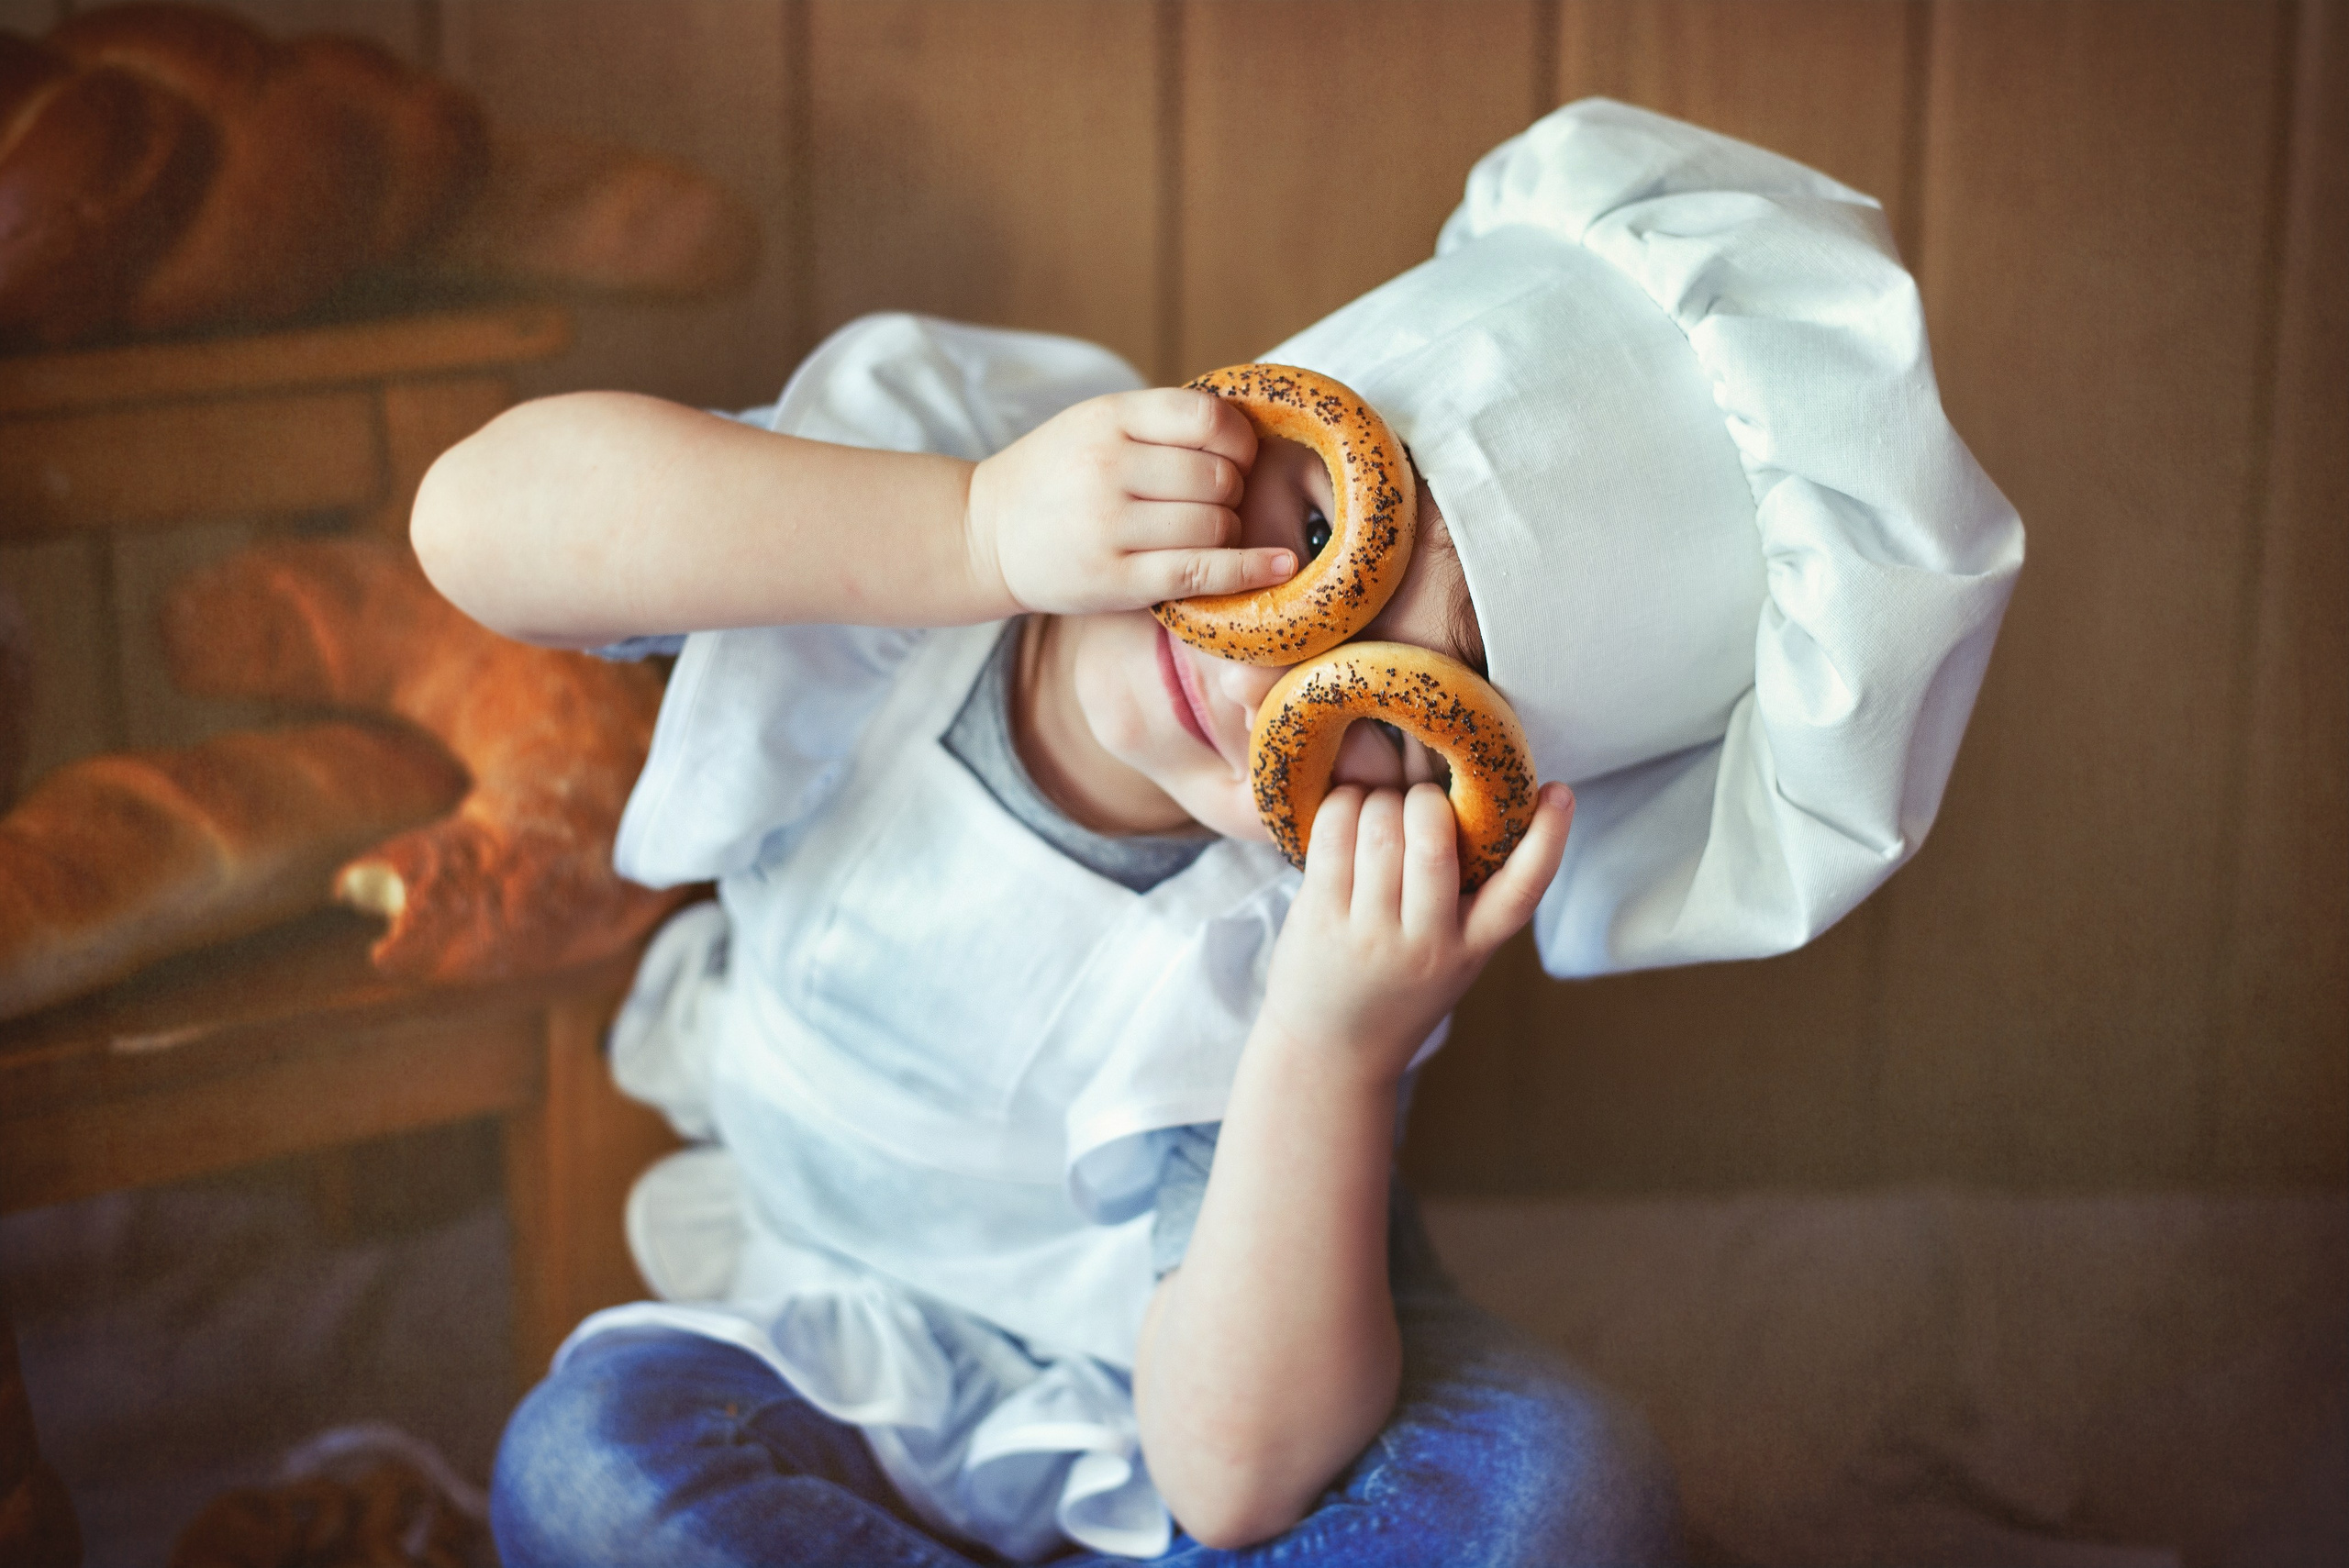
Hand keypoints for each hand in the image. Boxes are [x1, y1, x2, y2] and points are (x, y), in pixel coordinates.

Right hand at [964, 389, 1300, 614]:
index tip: (1238, 457)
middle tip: (1214, 503)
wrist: (983, 534)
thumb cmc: (1055, 478)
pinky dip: (1250, 569)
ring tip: (1205, 534)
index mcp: (1107, 417)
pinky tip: (1280, 566)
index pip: (1206, 418)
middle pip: (1218, 478)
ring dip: (1228, 533)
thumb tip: (1248, 427)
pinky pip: (1202, 571)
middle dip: (1232, 493)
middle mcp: (1106, 465)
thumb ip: (1158, 422)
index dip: (1239, 440)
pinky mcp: (1114, 578)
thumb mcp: (1094, 424)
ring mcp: (1108, 525)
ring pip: (1214, 525)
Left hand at [1258, 780, 1574, 1083]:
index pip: (1522, 890)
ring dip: (1380, 798)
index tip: (1559, 793)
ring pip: (1381, 831)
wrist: (1333, 1053)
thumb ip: (1470, 901)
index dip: (1547, 838)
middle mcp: (1426, 942)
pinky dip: (1341, 806)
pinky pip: (1333, 838)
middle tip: (1418, 797)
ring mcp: (1370, 932)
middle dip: (1427, 799)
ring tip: (1378, 804)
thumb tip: (1469, 803)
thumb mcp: (1454, 959)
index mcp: (1472, 946)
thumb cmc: (1399, 990)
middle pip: (1434, 844)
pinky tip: (1346, 808)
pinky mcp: (1321, 918)